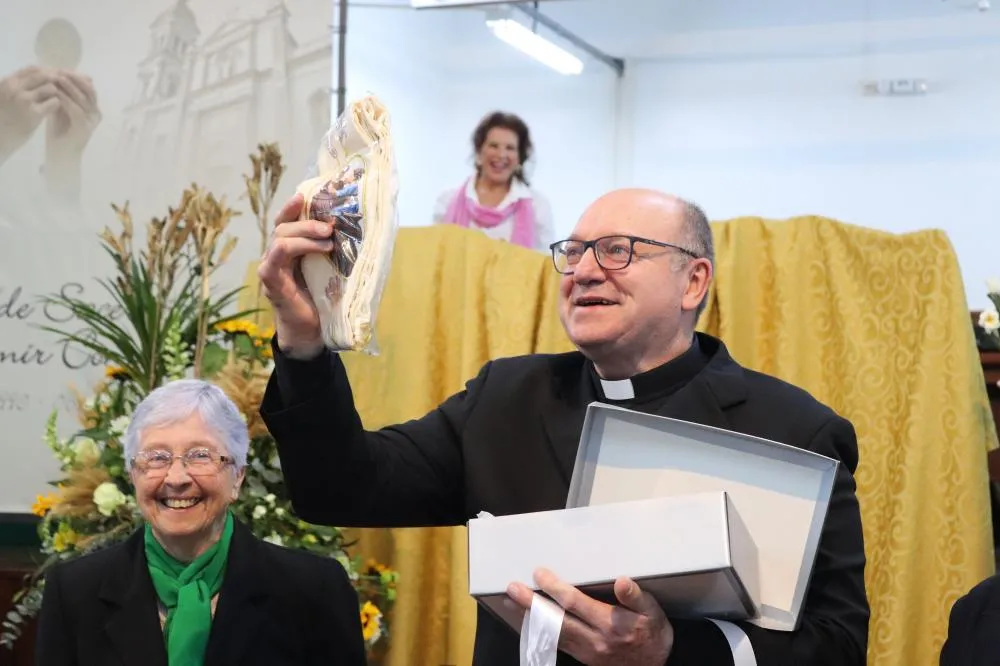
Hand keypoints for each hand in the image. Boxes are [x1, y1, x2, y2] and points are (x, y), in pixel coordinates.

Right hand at [0, 66, 60, 162]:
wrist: (0, 135)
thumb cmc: (4, 116)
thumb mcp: (7, 95)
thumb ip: (20, 85)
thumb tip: (42, 75)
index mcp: (9, 82)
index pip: (32, 69)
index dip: (47, 71)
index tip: (57, 75)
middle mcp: (16, 88)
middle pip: (44, 75)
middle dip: (56, 80)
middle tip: (65, 87)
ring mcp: (25, 100)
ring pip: (51, 88)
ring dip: (57, 93)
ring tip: (57, 100)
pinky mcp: (34, 113)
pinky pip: (54, 102)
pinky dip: (57, 104)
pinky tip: (56, 110)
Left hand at [45, 69, 100, 155]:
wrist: (61, 154)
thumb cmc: (60, 131)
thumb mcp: (62, 108)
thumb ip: (64, 95)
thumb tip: (59, 75)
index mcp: (93, 108)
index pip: (89, 87)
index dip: (77, 77)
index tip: (63, 68)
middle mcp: (96, 114)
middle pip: (89, 91)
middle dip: (75, 79)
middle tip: (61, 70)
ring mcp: (92, 122)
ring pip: (84, 99)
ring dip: (70, 87)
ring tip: (58, 78)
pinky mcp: (84, 129)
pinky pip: (76, 111)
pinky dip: (66, 100)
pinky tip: (56, 94)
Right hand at [257, 194, 334, 357]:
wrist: (311, 332)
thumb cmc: (322, 301)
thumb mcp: (332, 270)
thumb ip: (336, 252)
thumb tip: (364, 232)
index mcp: (289, 249)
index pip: (287, 220)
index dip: (295, 206)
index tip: (308, 195)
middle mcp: (277, 253)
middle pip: (284, 225)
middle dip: (307, 221)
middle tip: (330, 226)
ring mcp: (271, 265)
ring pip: (281, 237)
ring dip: (305, 233)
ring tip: (328, 239)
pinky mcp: (271, 279)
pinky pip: (276, 256)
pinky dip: (295, 247)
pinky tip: (318, 250)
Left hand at [507, 568, 673, 665]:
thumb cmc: (653, 634)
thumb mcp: (653, 612)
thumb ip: (636, 596)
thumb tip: (622, 581)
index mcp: (610, 623)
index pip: (575, 603)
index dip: (554, 588)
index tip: (540, 573)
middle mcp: (593, 638)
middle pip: (556, 619)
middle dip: (531, 604)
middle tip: (512, 588)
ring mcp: (586, 651)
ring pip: (552, 633)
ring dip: (529, 618)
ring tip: (510, 603)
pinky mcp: (582, 657)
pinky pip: (556, 643)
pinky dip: (539, 632)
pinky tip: (527, 622)